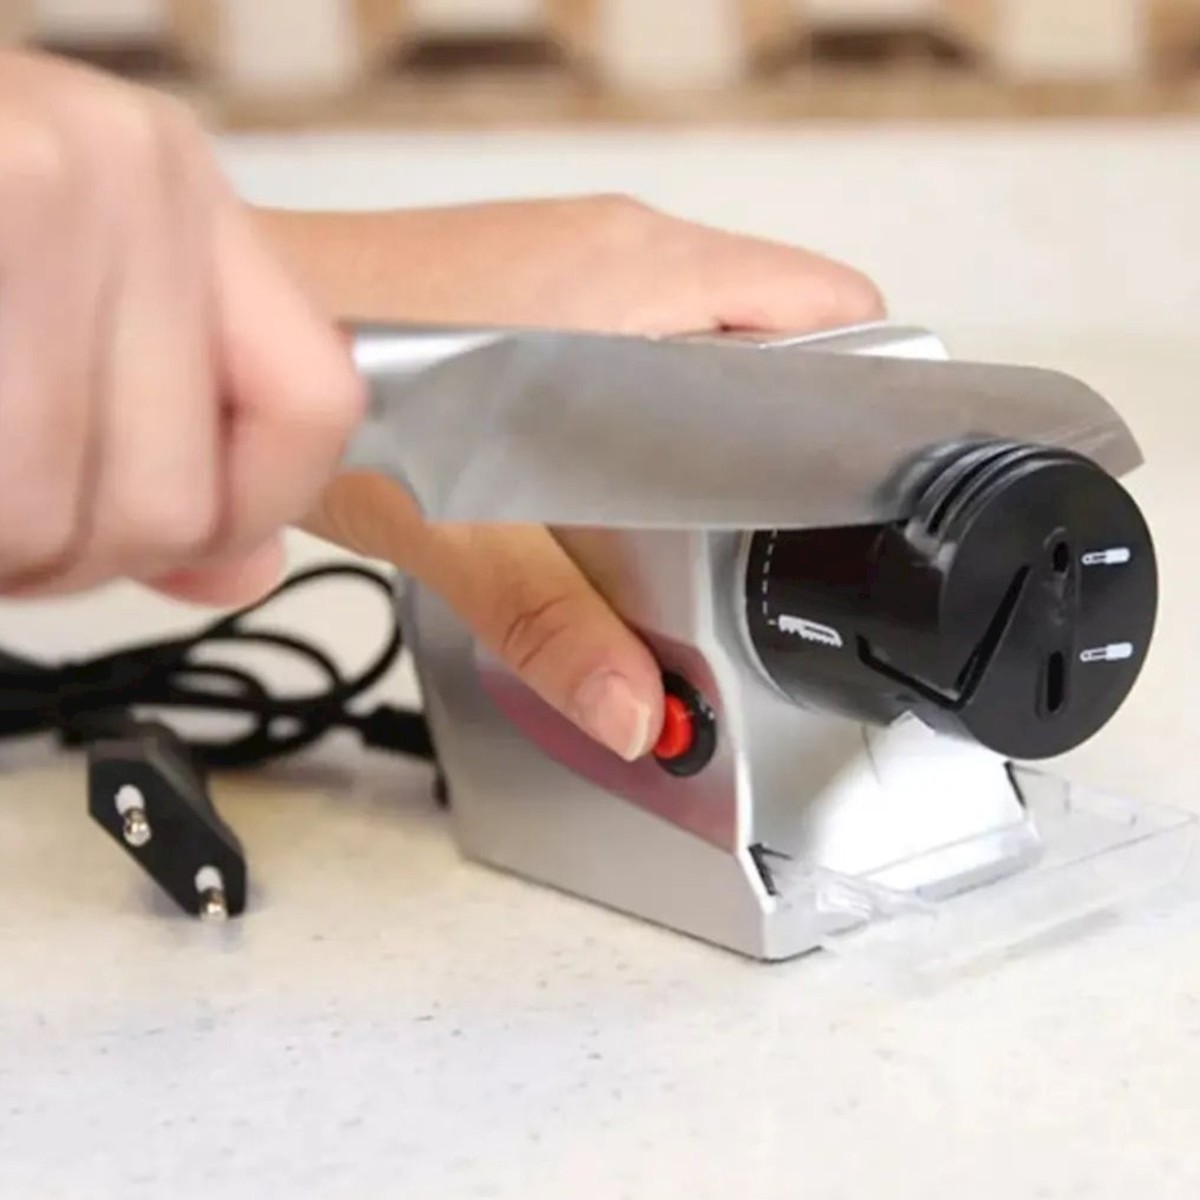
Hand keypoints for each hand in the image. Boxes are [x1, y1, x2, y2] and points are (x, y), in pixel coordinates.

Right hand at [0, 51, 361, 604]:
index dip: (252, 510)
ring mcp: (15, 187)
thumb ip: (169, 434)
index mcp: (176, 185)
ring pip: (46, 518)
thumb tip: (244, 571)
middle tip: (5, 517)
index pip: (318, 406)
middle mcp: (115, 171)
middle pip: (168, 502)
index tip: (178, 535)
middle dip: (67, 556)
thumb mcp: (61, 289)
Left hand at [258, 197, 885, 759]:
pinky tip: (608, 465)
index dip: (858, 402)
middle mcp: (625, 247)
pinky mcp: (546, 278)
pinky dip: (656, 400)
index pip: (834, 314)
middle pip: (786, 331)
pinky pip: (652, 332)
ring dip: (715, 419)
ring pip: (716, 334)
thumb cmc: (336, 375)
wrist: (240, 321)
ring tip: (679, 500)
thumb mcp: (461, 526)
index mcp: (645, 281)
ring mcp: (584, 252)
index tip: (847, 487)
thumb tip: (635, 709)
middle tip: (756, 519)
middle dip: (783, 432)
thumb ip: (557, 624)